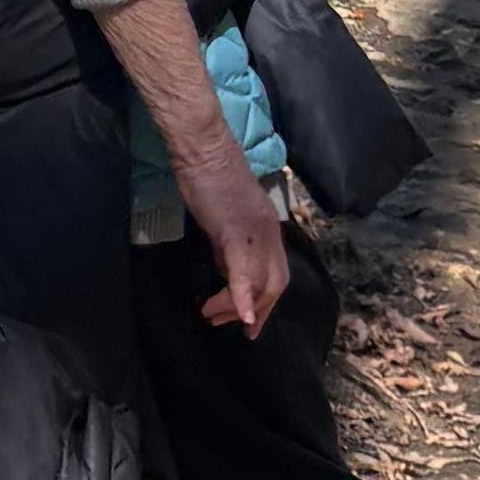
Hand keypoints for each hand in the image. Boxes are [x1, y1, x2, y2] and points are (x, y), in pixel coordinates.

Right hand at [175, 127, 291, 335]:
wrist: (202, 148)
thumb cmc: (208, 177)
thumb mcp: (223, 218)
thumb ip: (228, 243)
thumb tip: (223, 267)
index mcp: (269, 228)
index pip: (276, 274)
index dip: (266, 302)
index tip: (251, 323)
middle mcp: (270, 233)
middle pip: (275, 284)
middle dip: (258, 312)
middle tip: (238, 330)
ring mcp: (256, 232)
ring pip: (259, 282)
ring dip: (237, 307)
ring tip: (212, 316)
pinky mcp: (235, 232)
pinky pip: (242, 271)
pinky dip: (243, 297)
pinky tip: (240, 316)